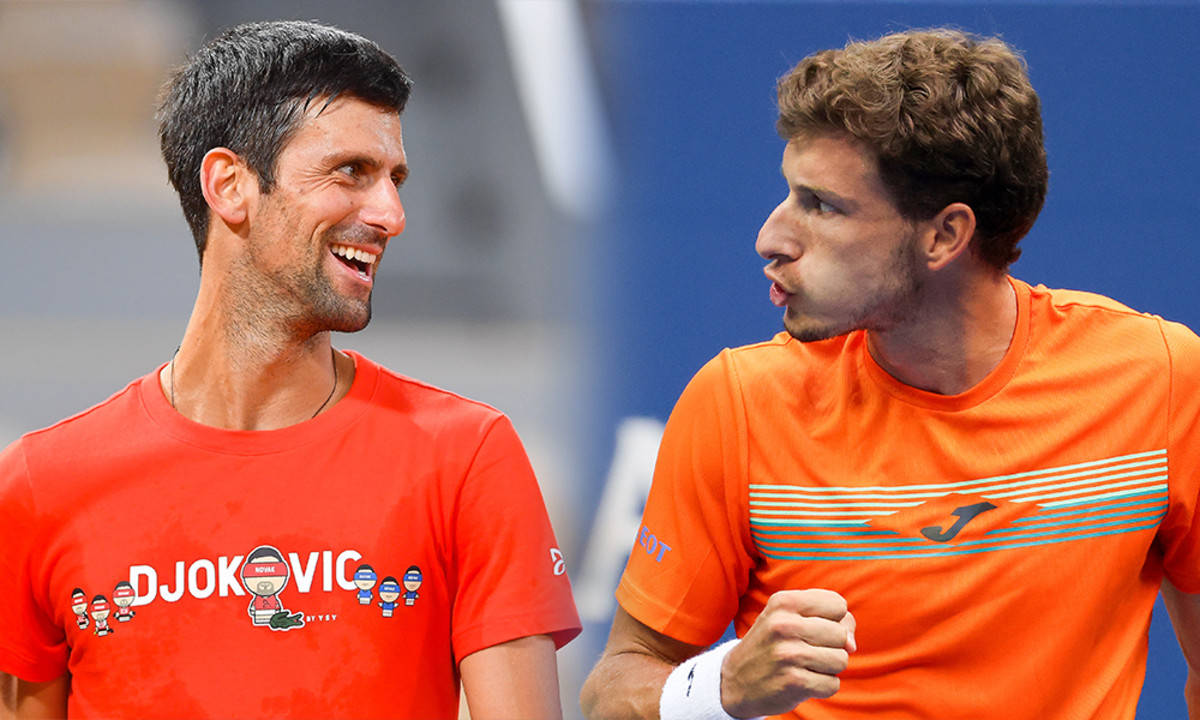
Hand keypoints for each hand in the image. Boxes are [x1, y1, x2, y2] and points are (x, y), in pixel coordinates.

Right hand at [720, 589, 855, 716]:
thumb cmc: (772, 644)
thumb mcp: (790, 618)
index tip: (813, 628)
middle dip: (831, 646)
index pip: (838, 605)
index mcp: (784, 602)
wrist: (734, 680)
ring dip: (828, 668)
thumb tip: (852, 645)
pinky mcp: (793, 682)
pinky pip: (833, 684)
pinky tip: (802, 681)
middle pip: (842, 634)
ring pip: (841, 660)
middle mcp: (784, 625)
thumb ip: (830, 619)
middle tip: (806, 650)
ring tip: (804, 666)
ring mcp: (788, 654)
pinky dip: (822, 686)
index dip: (834, 619)